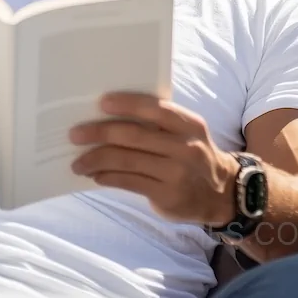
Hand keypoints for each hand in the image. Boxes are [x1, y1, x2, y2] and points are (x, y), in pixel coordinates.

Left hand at [68, 93, 239, 225]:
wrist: (222, 194)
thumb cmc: (193, 156)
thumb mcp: (188, 134)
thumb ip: (159, 124)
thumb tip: (109, 115)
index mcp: (189, 125)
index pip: (155, 109)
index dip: (127, 104)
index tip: (101, 102)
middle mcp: (185, 148)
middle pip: (134, 136)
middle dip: (99, 133)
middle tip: (75, 134)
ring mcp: (176, 173)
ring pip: (127, 161)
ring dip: (96, 160)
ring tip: (78, 162)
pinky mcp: (167, 195)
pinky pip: (129, 182)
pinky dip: (108, 177)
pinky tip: (96, 175)